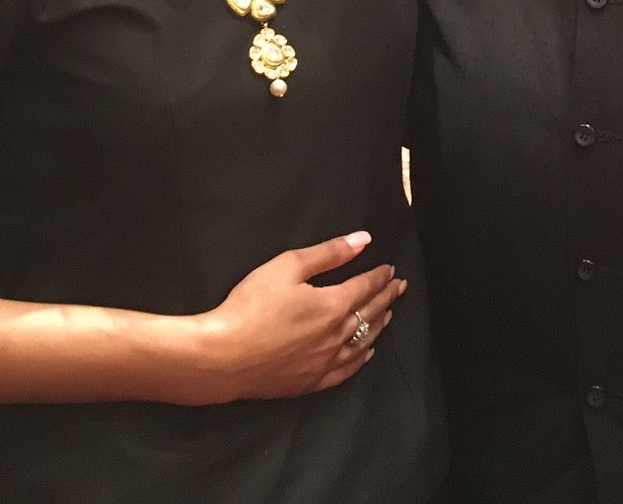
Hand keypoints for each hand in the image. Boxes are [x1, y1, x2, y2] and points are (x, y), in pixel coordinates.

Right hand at [194, 231, 406, 402]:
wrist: (223, 356)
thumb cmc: (251, 306)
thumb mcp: (287, 267)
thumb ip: (328, 253)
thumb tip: (362, 240)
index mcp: (333, 305)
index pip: (366, 287)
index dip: (380, 276)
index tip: (391, 269)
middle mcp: (337, 336)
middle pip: (370, 313)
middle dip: (386, 297)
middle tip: (399, 287)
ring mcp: (325, 362)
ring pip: (363, 342)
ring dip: (379, 325)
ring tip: (388, 314)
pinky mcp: (311, 382)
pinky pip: (347, 370)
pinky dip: (361, 358)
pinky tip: (367, 353)